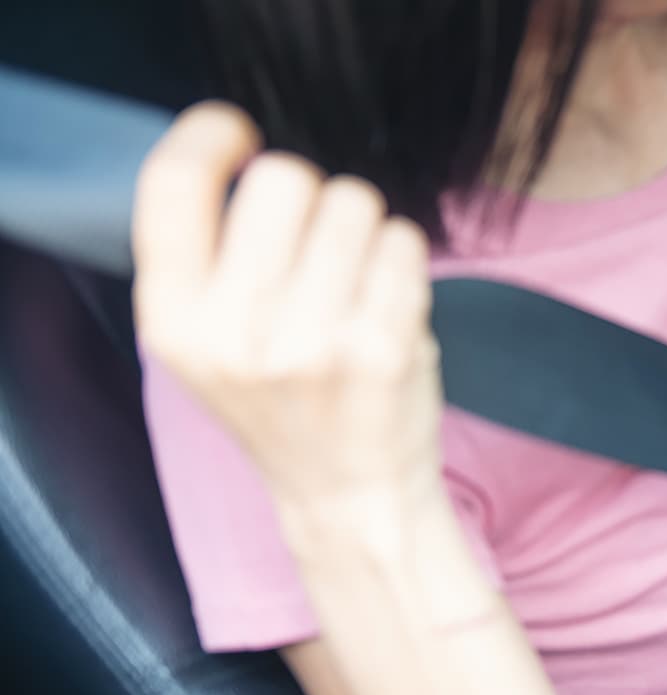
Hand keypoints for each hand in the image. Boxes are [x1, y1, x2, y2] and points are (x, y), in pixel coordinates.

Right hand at [132, 103, 442, 518]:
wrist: (350, 496)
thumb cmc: (287, 403)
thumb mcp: (211, 338)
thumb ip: (210, 253)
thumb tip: (246, 153)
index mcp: (173, 319)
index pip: (173, 181)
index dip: (211, 137)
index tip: (241, 138)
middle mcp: (232, 331)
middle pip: (282, 178)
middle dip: (311, 197)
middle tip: (320, 252)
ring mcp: (309, 341)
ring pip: (352, 202)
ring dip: (364, 230)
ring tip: (355, 289)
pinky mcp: (380, 348)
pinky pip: (403, 242)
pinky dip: (403, 260)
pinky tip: (389, 306)